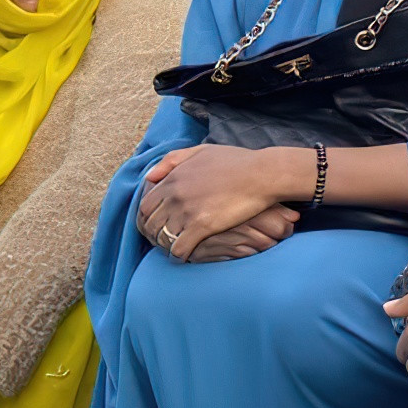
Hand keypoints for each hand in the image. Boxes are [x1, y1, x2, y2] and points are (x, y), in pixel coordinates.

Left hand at [139, 146, 286, 258]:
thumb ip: (173, 160)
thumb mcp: (202, 150)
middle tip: (164, 240)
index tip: (158, 224)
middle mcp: (175, 194)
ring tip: (175, 248)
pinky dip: (179, 255)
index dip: (148, 218)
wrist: (263, 174)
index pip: (145, 205)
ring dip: (167, 245)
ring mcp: (187, 211)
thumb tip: (150, 176)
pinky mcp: (202, 226)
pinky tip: (186, 256)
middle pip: (149, 223)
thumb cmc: (237, 161)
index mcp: (174, 177)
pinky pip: (179, 249)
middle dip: (154, 234)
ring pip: (162, 237)